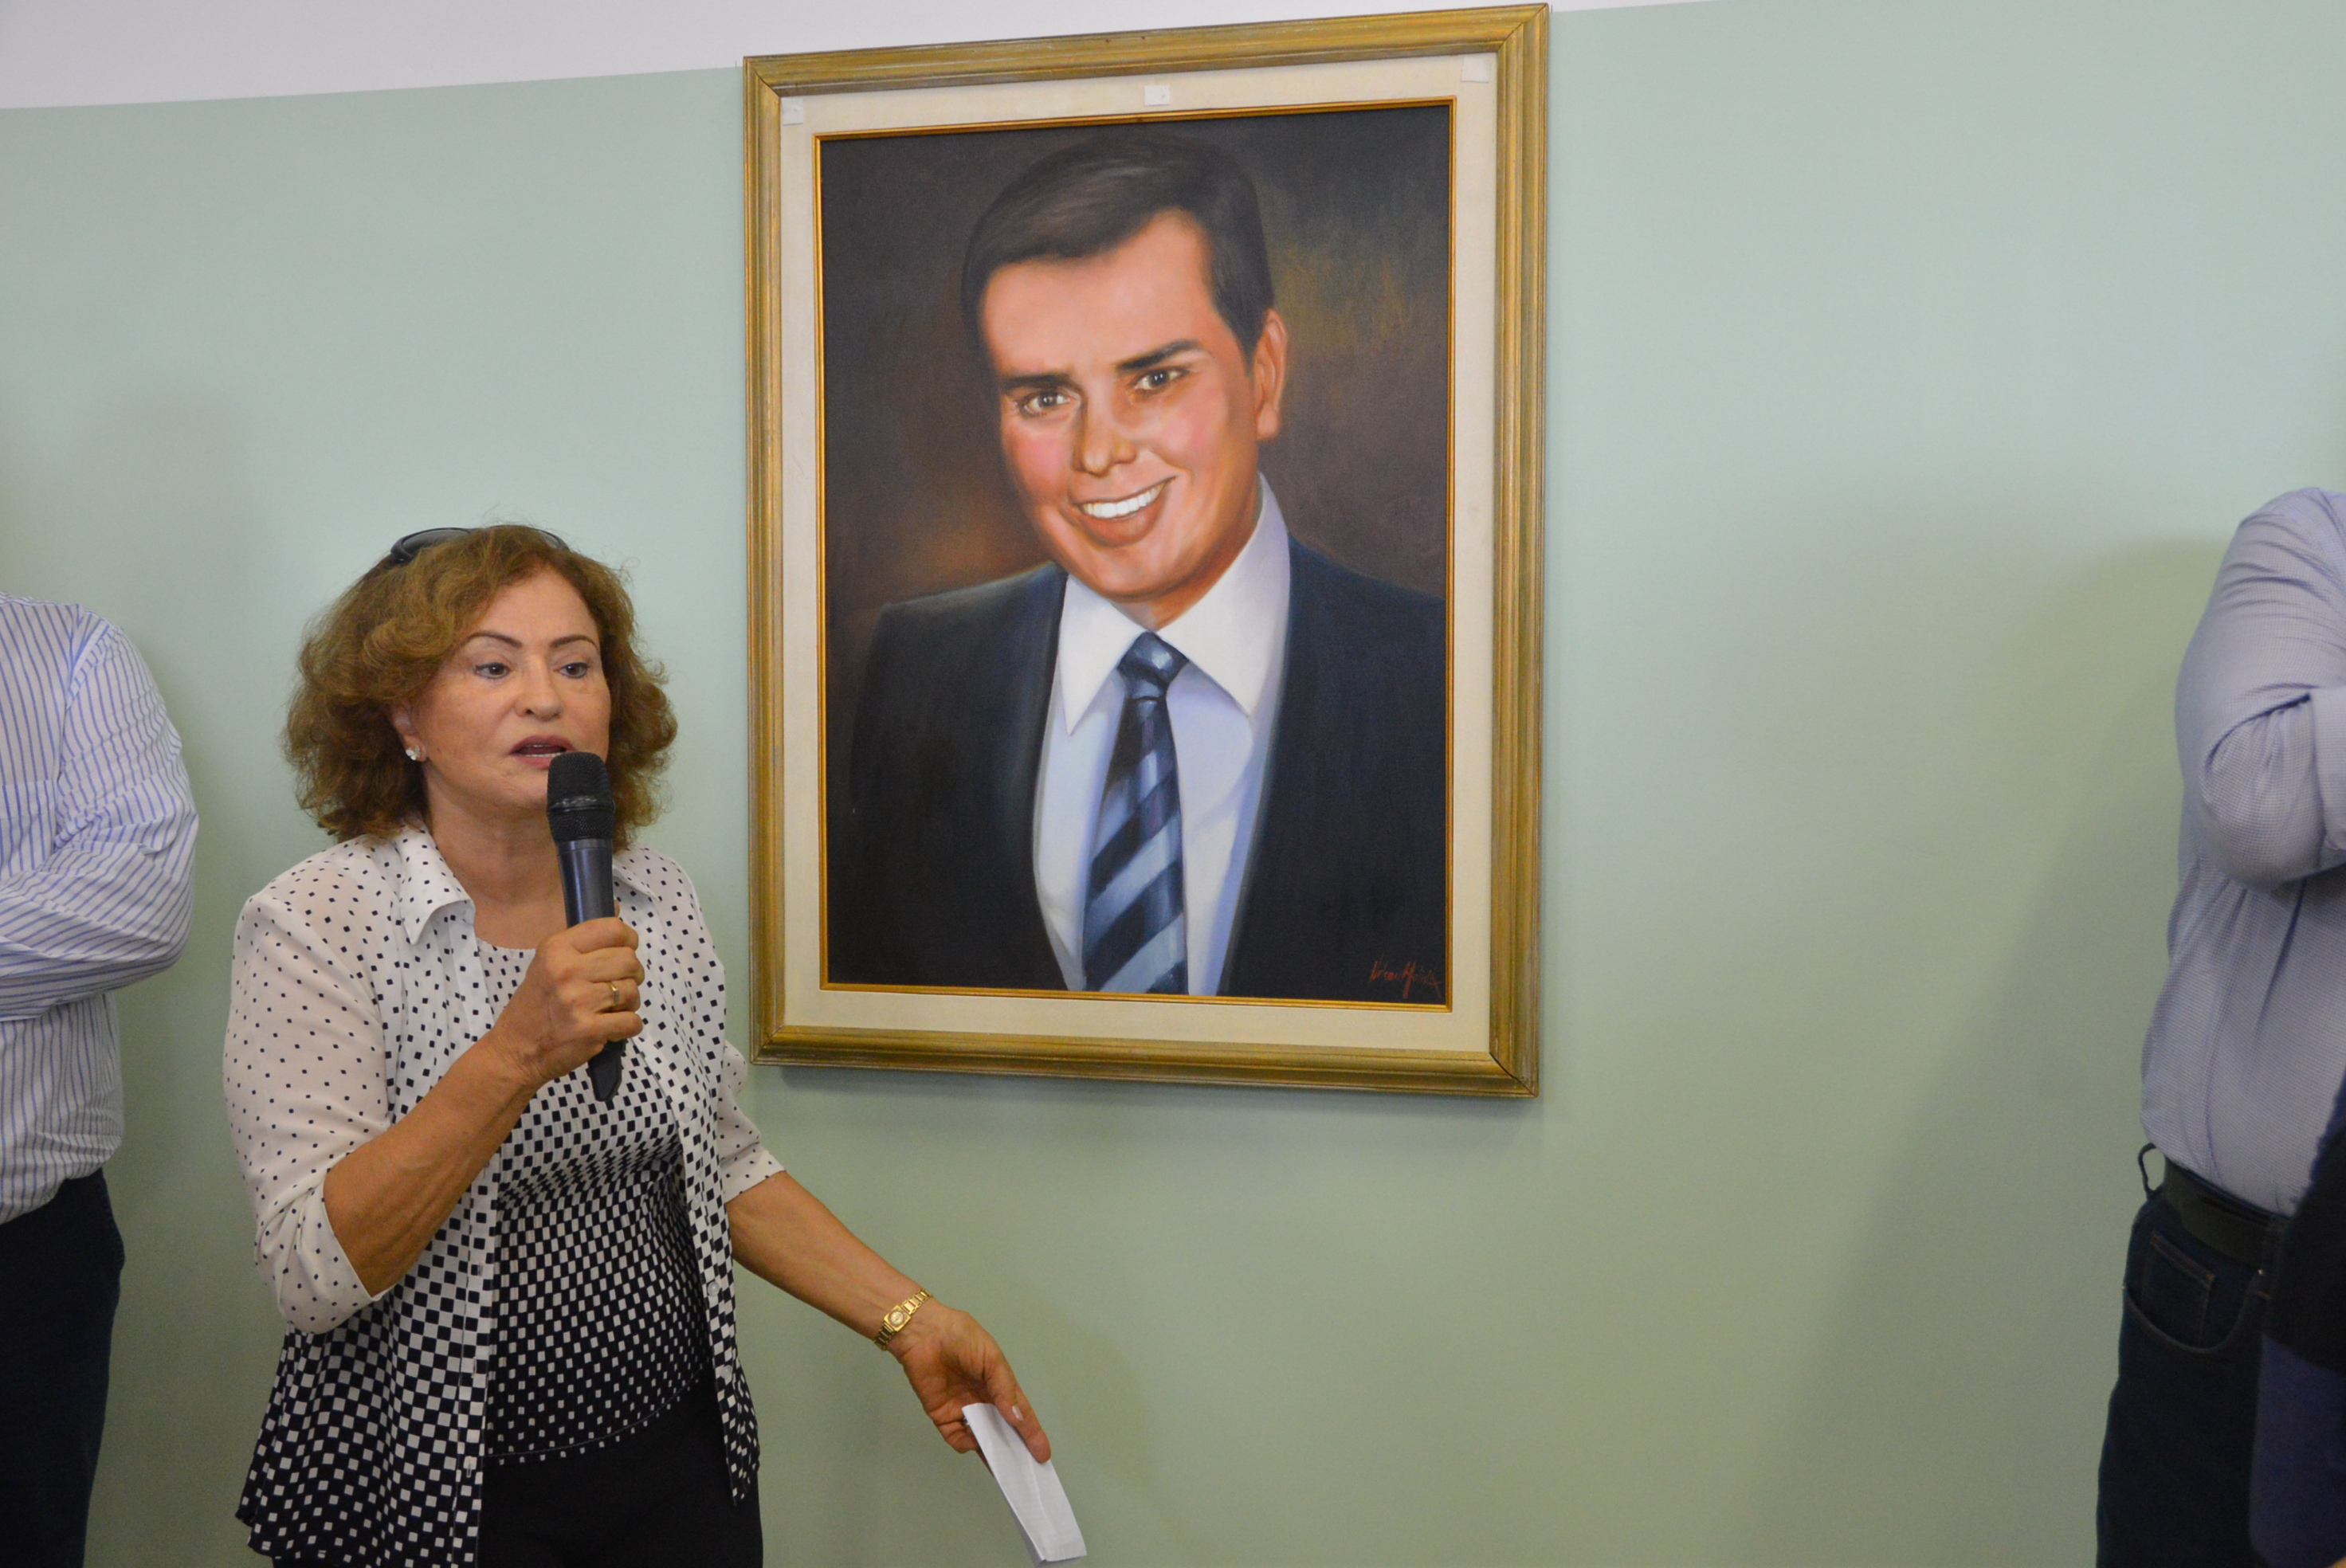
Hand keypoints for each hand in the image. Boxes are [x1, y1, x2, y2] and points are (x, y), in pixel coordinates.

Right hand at [483, 917, 642, 1089]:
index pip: (612, 929)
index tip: (625, 949)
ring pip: (632, 991)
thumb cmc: (535, 1004)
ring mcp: (578, 1002)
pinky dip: (628, 1026)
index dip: (628, 939)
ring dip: (629, 1002)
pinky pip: (631, 1021)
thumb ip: (582, 941)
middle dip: (632, 973)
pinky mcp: (589, 1030)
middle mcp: (567, 971)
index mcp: (556, 948)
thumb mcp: (548, 963)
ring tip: (611, 1007)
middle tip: (619, 984)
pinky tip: (612, 1026)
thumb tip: (618, 910)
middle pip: (628, 960)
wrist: (515, 1051)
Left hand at [886, 1302, 1050, 1462]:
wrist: (924, 1333)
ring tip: (1003, 1470)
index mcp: (999, 1384)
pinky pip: (956, 1437)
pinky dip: (965, 1443)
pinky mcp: (942, 1416)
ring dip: (991, 1453)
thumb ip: (1004, 1389)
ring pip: (980, 1438)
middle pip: (1002, 1430)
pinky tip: (973, 1443)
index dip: (1032, 1432)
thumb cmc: (962, 1338)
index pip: (1020, 1412)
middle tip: (1027, 1472)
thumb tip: (1018, 1419)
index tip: (1043, 1455)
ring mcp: (962, 1410)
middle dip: (1014, 1450)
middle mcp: (983, 1400)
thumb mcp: (992, 1359)